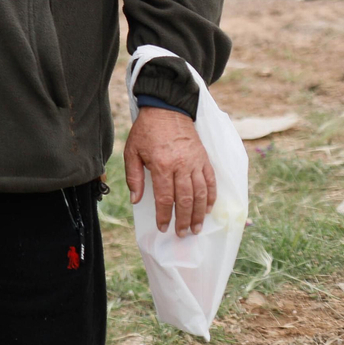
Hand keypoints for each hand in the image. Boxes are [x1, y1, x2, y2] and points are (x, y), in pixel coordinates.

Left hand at [124, 106, 216, 235]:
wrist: (166, 110)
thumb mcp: (132, 151)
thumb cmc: (146, 131)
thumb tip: (136, 200)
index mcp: (162, 165)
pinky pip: (211, 181)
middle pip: (186, 199)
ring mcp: (195, 163)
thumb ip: (134, 177)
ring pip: (201, 193)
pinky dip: (211, 197)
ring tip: (196, 228)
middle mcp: (181, 166)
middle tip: (182, 233)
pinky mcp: (204, 159)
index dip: (165, 215)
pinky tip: (208, 209)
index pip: (165, 198)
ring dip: (199, 214)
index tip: (163, 227)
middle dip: (184, 220)